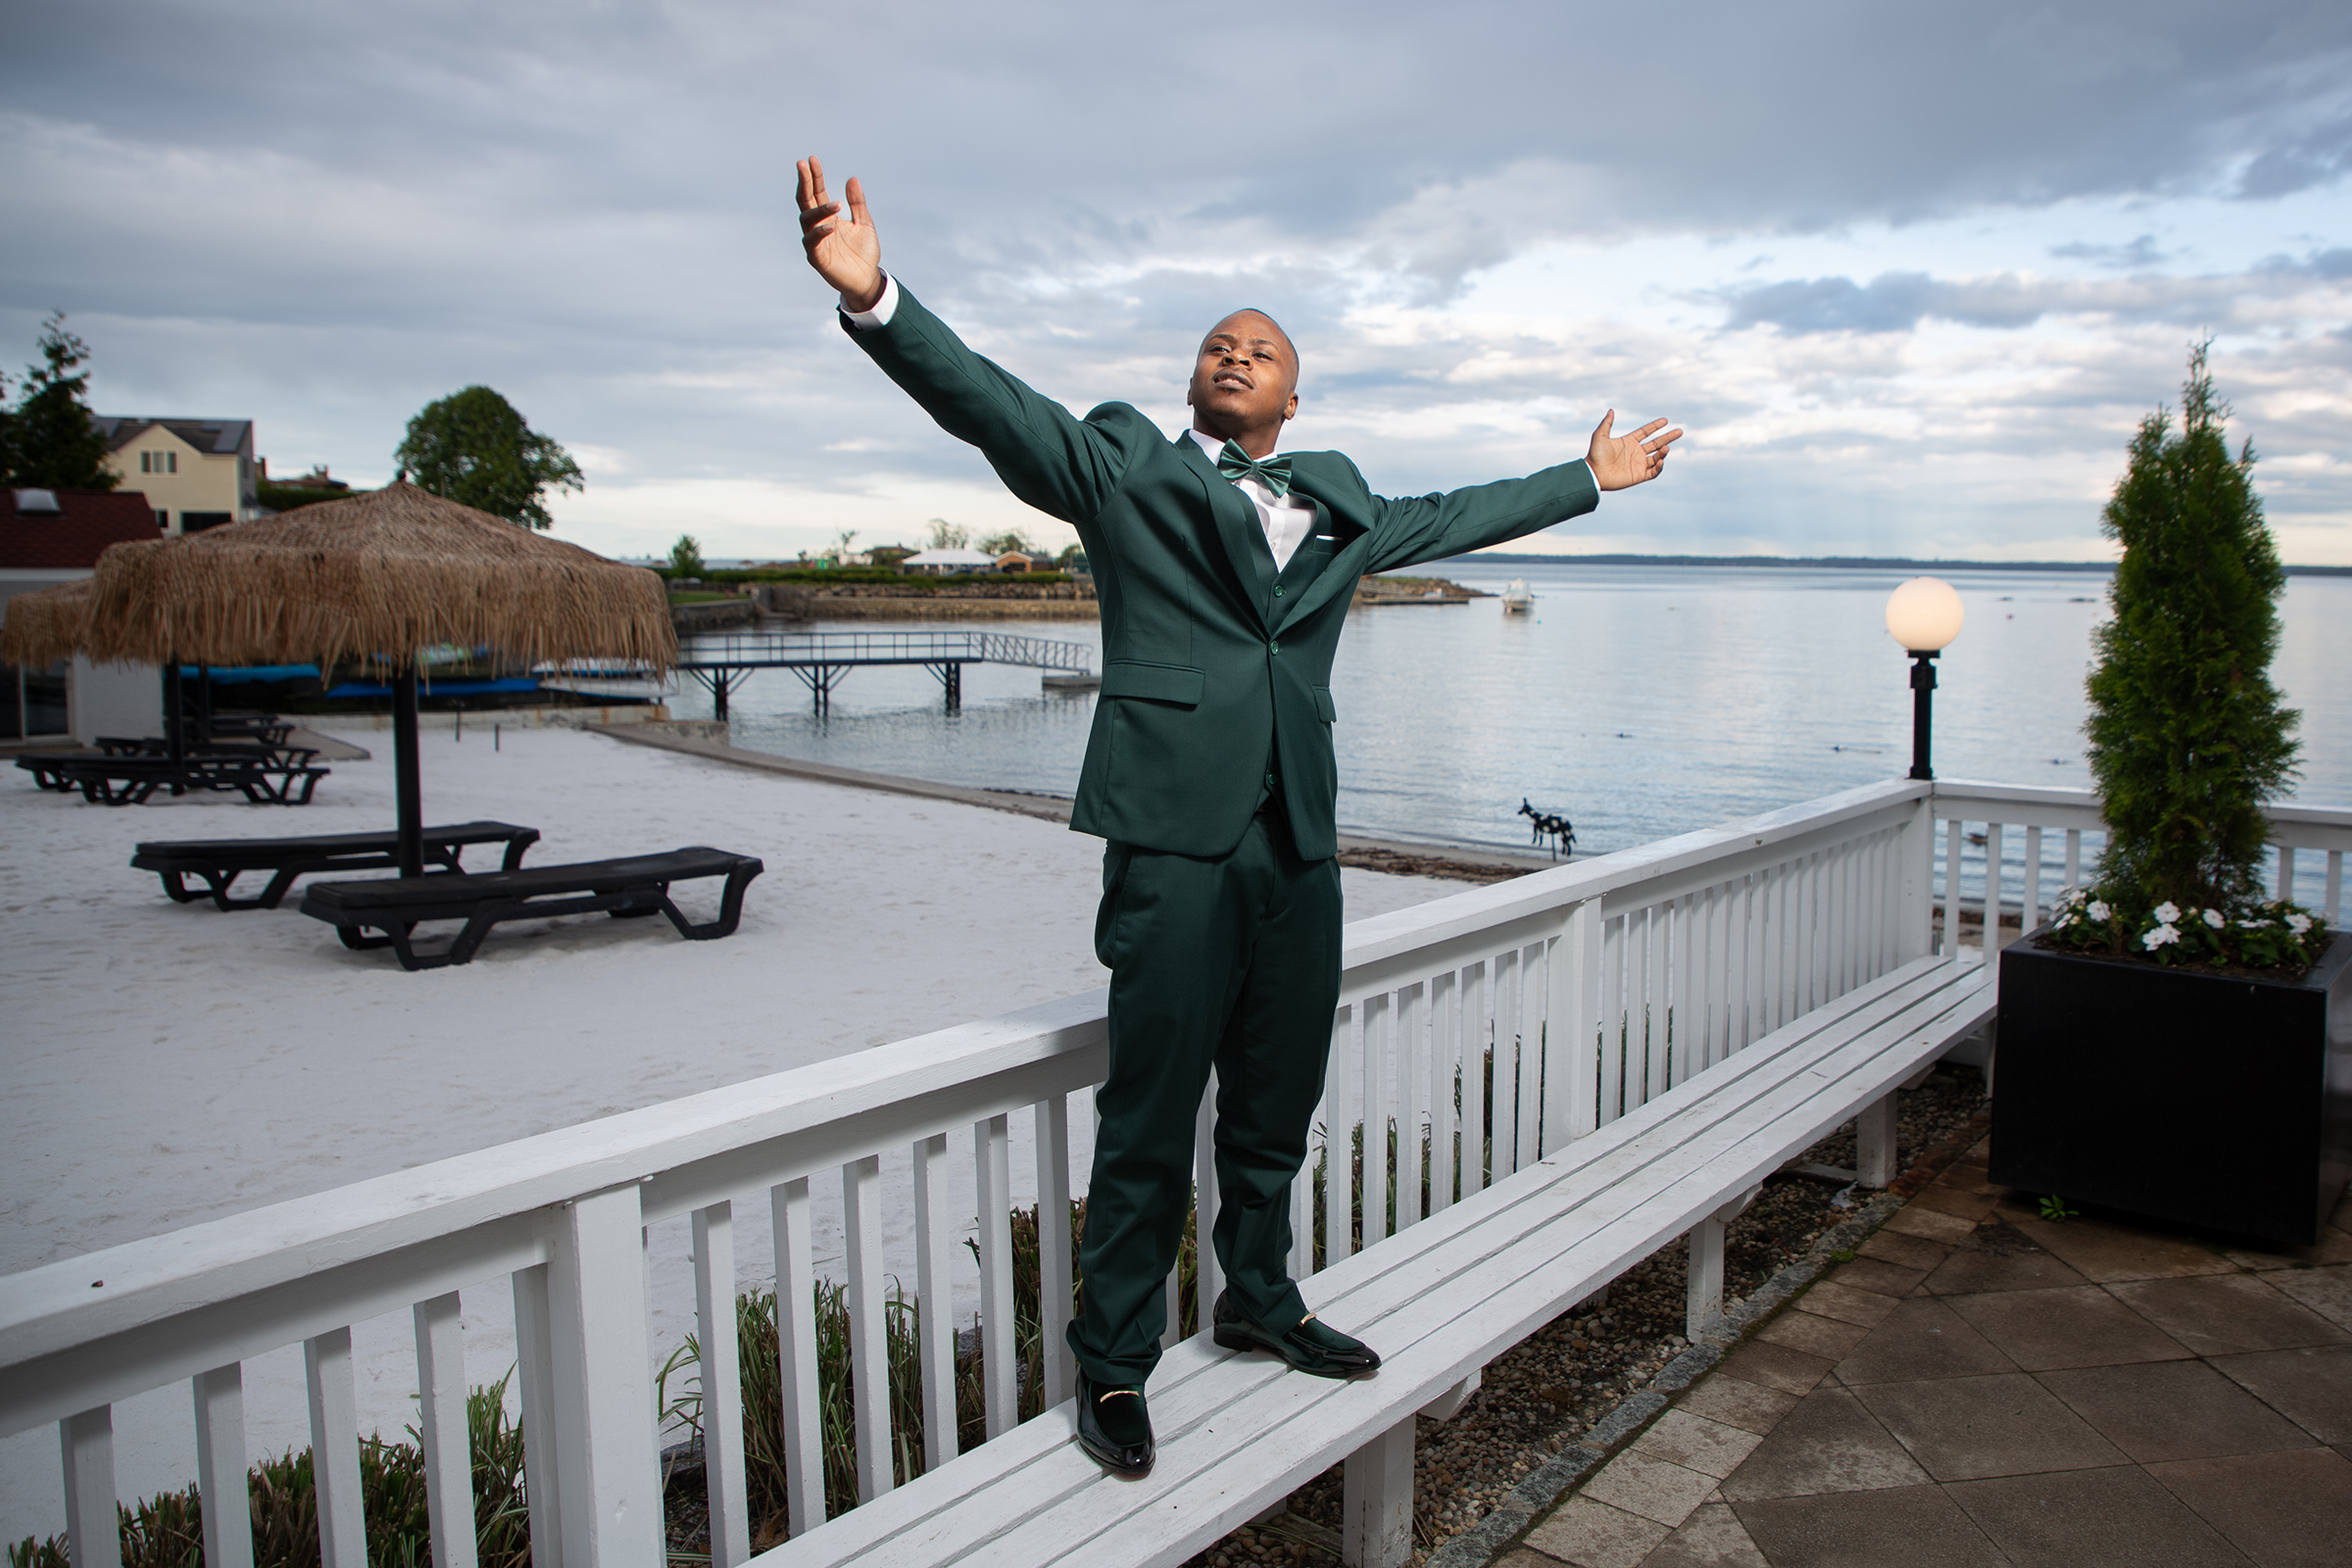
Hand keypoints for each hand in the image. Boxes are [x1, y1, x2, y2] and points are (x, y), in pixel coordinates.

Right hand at [795, 156, 884, 312]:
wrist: (868, 280)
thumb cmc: (864, 253)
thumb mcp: (865, 223)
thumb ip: (858, 203)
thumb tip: (853, 178)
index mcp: (828, 217)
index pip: (816, 192)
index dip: (814, 176)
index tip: (812, 160)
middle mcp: (818, 226)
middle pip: (806, 201)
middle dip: (805, 183)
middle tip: (804, 165)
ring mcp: (816, 242)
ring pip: (807, 220)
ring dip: (819, 210)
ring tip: (836, 205)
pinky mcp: (817, 258)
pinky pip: (812, 243)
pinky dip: (819, 233)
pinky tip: (830, 226)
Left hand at [1585, 410, 1682, 490]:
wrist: (1594, 473)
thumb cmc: (1595, 455)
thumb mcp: (1600, 436)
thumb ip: (1607, 423)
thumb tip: (1611, 410)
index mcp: (1629, 442)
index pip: (1646, 432)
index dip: (1655, 426)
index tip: (1666, 420)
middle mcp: (1635, 452)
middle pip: (1656, 443)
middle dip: (1668, 437)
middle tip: (1680, 431)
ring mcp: (1638, 464)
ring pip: (1656, 457)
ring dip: (1663, 452)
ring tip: (1666, 447)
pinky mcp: (1639, 476)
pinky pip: (1653, 471)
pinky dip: (1659, 466)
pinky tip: (1660, 460)